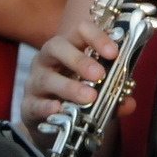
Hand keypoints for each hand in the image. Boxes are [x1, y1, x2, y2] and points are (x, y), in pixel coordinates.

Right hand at [21, 17, 134, 134]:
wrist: (51, 126)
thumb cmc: (76, 98)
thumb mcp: (97, 93)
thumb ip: (113, 96)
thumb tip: (129, 103)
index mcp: (68, 48)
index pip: (80, 30)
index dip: (97, 37)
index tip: (113, 52)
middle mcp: (48, 59)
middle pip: (57, 46)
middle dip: (79, 60)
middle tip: (99, 75)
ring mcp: (35, 81)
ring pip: (47, 78)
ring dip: (69, 87)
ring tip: (89, 98)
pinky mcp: (27, 105)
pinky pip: (34, 103)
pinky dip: (46, 106)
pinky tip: (58, 109)